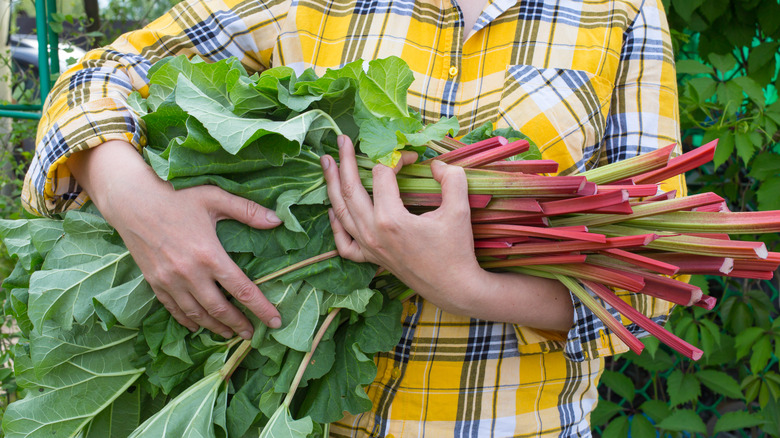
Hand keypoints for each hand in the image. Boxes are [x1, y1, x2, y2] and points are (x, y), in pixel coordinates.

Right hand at [68, 141, 282, 338]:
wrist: (131, 200)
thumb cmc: (176, 196)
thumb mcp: (215, 197)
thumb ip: (247, 210)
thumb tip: (278, 220)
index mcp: (209, 255)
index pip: (242, 290)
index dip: (261, 308)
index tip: (275, 322)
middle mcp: (190, 273)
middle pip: (220, 309)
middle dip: (239, 325)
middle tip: (252, 335)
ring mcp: (170, 281)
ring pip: (197, 314)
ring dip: (215, 327)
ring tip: (230, 335)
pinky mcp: (154, 282)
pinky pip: (174, 309)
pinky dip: (188, 321)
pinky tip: (198, 326)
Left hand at [320, 135, 485, 314]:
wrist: (455, 288)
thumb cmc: (457, 250)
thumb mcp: (459, 209)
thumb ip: (451, 179)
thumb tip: (437, 164)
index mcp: (390, 219)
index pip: (384, 175)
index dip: (396, 158)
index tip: (412, 156)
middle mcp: (372, 232)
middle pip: (351, 189)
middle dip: (345, 161)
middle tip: (341, 139)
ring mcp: (369, 247)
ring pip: (341, 212)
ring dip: (332, 185)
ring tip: (326, 162)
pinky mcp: (371, 259)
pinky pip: (344, 242)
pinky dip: (334, 225)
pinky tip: (332, 210)